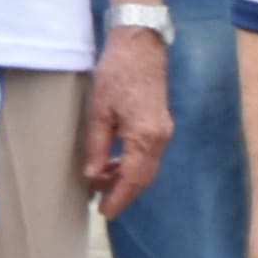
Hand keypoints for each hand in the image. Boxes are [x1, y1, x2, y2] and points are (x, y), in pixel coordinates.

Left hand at [83, 26, 174, 219]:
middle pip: (145, 178)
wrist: (140, 44)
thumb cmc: (117, 73)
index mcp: (145, 137)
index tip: (105, 212)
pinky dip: (133, 165)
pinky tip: (116, 163)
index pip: (133, 180)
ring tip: (103, 182)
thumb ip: (97, 147)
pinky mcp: (162, 124)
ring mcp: (164, 131)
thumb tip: (93, 175)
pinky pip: (150, 155)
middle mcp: (160, 138)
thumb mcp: (99, 111)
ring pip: (148, 168)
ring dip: (128, 179)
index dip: (119, 199)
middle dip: (124, 193)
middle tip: (102, 203)